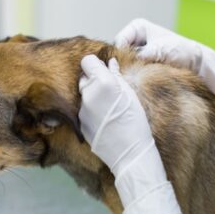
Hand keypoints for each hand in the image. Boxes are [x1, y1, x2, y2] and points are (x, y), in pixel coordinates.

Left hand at [79, 55, 181, 213]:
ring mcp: (81, 109)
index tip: (102, 71)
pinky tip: (103, 119)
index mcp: (103, 83)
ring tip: (107, 107)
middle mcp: (88, 94)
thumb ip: (117, 76)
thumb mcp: (130, 95)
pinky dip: (90, 109)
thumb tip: (110, 62)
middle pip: (83, 77)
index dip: (95, 65)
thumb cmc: (136, 121)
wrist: (130, 152)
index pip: (87, 61)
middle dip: (93, 80)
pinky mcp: (79, 122)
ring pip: (82, 93)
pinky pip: (82, 109)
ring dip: (91, 95)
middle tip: (108, 91)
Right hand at [115, 18, 214, 102]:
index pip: (119, 41)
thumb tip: (127, 66)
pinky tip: (144, 80)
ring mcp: (138, 51)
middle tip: (135, 74)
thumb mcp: (161, 50)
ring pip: (125, 63)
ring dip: (132, 71)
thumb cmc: (182, 50)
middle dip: (125, 63)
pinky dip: (137, 75)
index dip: (121, 54)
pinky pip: (133, 70)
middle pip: (120, 53)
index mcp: (137, 27)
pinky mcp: (142, 63)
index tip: (129, 66)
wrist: (197, 62)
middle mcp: (135, 38)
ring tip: (142, 77)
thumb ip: (142, 55)